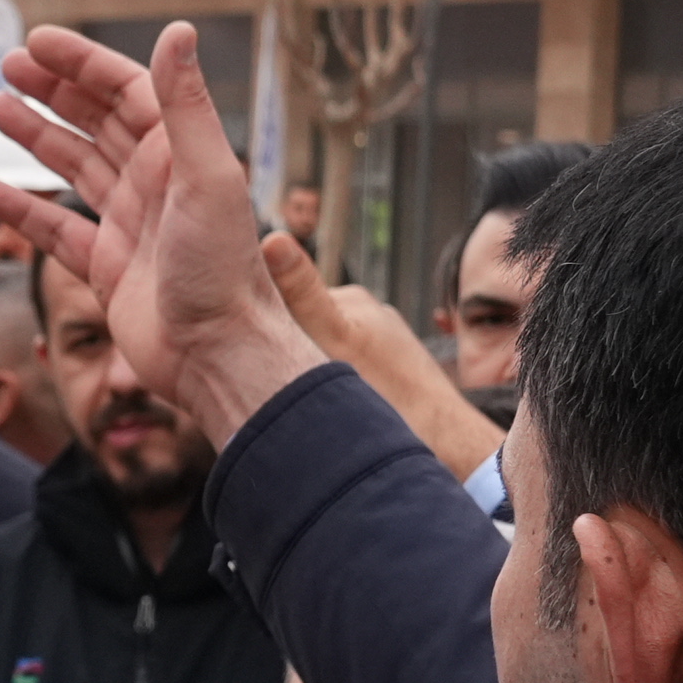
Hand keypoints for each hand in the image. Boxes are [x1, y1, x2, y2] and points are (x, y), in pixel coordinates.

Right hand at [0, 22, 330, 451]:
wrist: (218, 355)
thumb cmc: (223, 268)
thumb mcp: (207, 174)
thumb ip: (186, 104)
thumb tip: (179, 28)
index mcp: (179, 154)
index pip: (126, 90)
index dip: (82, 63)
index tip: (36, 43)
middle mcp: (155, 184)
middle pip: (97, 121)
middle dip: (53, 91)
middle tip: (7, 67)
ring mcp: (129, 225)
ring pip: (74, 167)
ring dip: (35, 137)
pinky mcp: (108, 268)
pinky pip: (56, 229)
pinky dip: (23, 209)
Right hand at [267, 239, 498, 484]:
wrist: (447, 442)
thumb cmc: (392, 395)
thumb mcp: (335, 340)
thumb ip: (302, 294)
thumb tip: (273, 239)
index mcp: (351, 299)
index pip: (286, 295)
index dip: (258, 318)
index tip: (235, 344)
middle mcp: (369, 315)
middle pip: (304, 325)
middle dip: (282, 348)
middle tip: (264, 381)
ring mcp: (381, 344)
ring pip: (324, 351)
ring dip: (306, 371)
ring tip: (298, 398)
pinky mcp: (388, 373)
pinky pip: (345, 373)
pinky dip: (331, 387)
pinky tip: (327, 407)